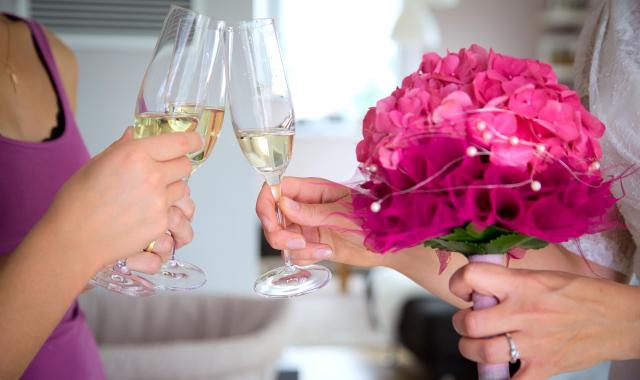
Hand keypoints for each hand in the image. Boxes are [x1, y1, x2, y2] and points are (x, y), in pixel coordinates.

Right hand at [42, 128, 201, 271]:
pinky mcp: (162, 222)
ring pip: (182, 188)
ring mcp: (159, 200)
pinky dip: (163, 210)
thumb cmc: (78, 200)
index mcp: (135, 154)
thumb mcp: (97, 163)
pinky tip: (141, 213)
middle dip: (176, 165)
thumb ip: (123, 147)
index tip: (194, 141)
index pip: (180, 143)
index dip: (191, 141)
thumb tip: (135, 133)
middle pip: (185, 165)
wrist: (74, 238)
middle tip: (160, 171)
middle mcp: (152, 175)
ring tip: (145, 195)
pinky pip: (173, 210)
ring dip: (170, 189)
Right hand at [256, 177, 386, 266]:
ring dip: (297, 249)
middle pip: (271, 217)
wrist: (388, 242)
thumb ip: (311, 211)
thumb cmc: (373, 217)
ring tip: (324, 249)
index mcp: (310, 190)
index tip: (271, 221)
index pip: (274, 189)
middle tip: (299, 243)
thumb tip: (283, 204)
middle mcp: (303, 207)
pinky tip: (328, 252)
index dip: (266, 203)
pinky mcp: (311, 244)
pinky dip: (306, 257)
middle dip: (278, 234)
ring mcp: (306, 226)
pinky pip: (294, 253)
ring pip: (281, 239)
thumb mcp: (342, 212)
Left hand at [449, 263, 639, 378]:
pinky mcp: (543, 367)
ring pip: (480, 351)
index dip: (458, 283)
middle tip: (467, 321)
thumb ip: (509, 282)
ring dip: (470, 348)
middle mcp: (523, 313)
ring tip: (476, 343)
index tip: (462, 290)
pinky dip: (498, 379)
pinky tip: (498, 370)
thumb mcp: (542, 276)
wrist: (620, 319)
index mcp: (521, 285)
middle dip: (460, 323)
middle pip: (469, 323)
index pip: (472, 278)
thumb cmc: (581, 294)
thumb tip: (479, 287)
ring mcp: (533, 343)